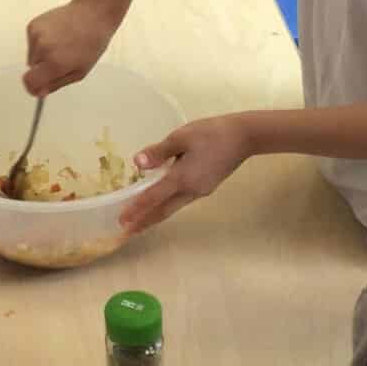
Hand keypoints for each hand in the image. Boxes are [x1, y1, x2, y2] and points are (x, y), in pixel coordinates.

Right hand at [23, 0, 118, 95]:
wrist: (92, 14)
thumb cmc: (91, 43)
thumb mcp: (80, 72)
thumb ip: (57, 84)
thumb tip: (39, 92)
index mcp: (55, 63)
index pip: (30, 82)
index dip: (33, 87)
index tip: (38, 88)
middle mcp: (42, 49)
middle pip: (32, 69)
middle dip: (43, 68)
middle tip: (61, 59)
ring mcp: (36, 35)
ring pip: (32, 55)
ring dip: (42, 54)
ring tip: (61, 45)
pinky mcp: (33, 25)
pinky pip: (32, 42)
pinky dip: (40, 42)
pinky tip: (56, 35)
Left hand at [118, 116, 251, 233]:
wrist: (244, 137)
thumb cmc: (211, 133)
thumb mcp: (182, 137)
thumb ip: (159, 152)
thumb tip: (137, 163)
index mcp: (182, 178)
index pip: (153, 197)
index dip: (136, 209)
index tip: (122, 221)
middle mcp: (191, 190)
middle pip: (163, 211)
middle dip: (144, 222)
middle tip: (127, 232)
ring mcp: (200, 191)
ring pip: (173, 207)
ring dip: (156, 215)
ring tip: (140, 221)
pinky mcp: (206, 187)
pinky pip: (181, 200)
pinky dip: (167, 205)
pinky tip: (161, 202)